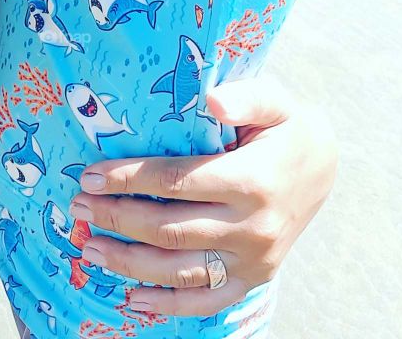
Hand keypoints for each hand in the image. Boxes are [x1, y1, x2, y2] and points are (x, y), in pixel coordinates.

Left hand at [68, 76, 337, 316]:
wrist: (324, 166)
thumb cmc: (285, 126)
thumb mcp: (274, 100)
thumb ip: (244, 96)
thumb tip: (210, 99)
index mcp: (252, 179)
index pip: (177, 182)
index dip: (129, 179)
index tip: (90, 173)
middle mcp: (252, 226)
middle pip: (170, 228)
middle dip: (117, 217)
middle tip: (78, 204)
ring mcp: (253, 260)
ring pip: (180, 270)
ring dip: (129, 261)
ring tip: (89, 246)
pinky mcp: (252, 280)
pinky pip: (205, 302)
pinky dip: (166, 305)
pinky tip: (130, 297)